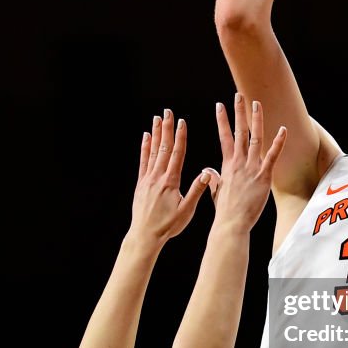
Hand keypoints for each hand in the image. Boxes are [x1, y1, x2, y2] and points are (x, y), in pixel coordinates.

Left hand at [129, 109, 213, 248]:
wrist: (145, 236)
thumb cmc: (168, 225)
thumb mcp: (187, 210)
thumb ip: (197, 191)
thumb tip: (207, 174)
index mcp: (171, 181)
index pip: (177, 154)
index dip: (180, 137)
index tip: (182, 122)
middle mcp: (158, 176)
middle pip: (164, 147)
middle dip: (167, 128)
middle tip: (168, 112)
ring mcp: (148, 179)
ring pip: (153, 151)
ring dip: (156, 134)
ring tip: (157, 118)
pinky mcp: (141, 184)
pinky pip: (143, 161)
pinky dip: (145, 147)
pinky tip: (146, 137)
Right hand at [211, 94, 286, 230]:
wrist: (231, 223)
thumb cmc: (225, 211)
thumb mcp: (216, 191)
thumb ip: (214, 178)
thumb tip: (209, 171)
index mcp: (227, 165)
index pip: (224, 137)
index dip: (222, 120)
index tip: (219, 106)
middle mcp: (238, 162)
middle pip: (239, 132)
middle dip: (239, 112)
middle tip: (238, 95)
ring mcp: (251, 168)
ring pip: (254, 138)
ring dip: (256, 119)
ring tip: (256, 103)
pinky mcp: (263, 176)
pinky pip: (272, 156)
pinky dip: (278, 142)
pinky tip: (282, 129)